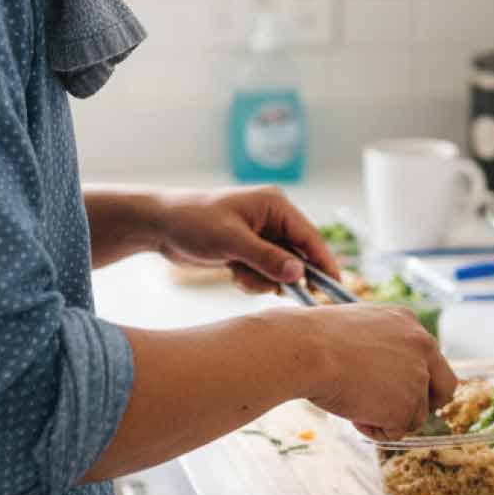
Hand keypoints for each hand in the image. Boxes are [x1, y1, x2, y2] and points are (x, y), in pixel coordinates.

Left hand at [153, 186, 341, 294]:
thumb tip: (299, 274)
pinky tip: (233, 274)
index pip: (310, 238)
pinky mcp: (248, 250)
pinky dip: (252, 280)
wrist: (160, 226)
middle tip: (273, 288)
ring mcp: (260, 236)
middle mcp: (272, 219)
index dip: (323, 263)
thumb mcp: (231, 241)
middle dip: (283, 275)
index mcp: (275, 206)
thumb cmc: (193, 222)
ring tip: (239, 275)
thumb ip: (266, 258)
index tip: (334, 288)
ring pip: (280, 269)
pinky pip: (264, 273)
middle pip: (298, 256)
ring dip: (263, 279)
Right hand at [291, 303, 456, 438]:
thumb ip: (382, 346)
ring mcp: (417, 377)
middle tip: (398, 411)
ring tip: (354, 405)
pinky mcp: (406, 406)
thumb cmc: (318, 339)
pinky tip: (354, 414)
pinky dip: (376, 430)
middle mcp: (422, 347)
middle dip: (425, 404)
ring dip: (387, 416)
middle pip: (445, 388)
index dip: (418, 378)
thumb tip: (381, 372)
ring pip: (415, 415)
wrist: (307, 349)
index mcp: (409, 323)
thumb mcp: (360, 329)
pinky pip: (396, 431)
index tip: (399, 388)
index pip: (431, 357)